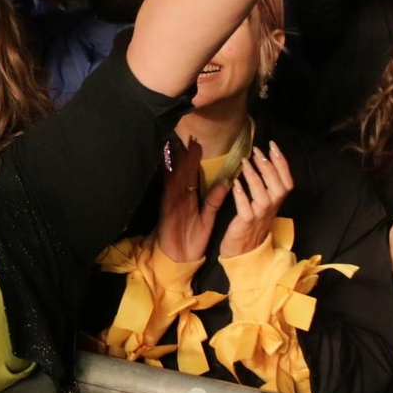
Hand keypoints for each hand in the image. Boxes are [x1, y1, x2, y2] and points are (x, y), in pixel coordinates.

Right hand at [155, 140, 230, 263]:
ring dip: (174, 160)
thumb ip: (214, 201)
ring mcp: (171, 201)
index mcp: (187, 197)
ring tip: (176, 143)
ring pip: (173, 177)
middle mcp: (178, 196)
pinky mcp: (167, 209)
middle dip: (180, 152)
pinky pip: (169, 192)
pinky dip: (168, 178)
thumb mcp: (206, 218)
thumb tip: (225, 182)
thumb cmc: (192, 239)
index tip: (196, 141)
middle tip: (183, 134)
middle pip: (179, 170)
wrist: (179, 259)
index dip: (192, 157)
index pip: (190, 173)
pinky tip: (168, 166)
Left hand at [218, 143, 294, 260]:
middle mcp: (271, 209)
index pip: (286, 181)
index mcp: (275, 202)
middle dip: (269, 167)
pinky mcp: (245, 225)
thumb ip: (265, 186)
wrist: (244, 253)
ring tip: (246, 162)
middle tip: (258, 151)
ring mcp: (258, 217)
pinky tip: (235, 185)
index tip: (273, 146)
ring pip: (263, 197)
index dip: (282, 163)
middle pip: (278, 187)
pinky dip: (242, 197)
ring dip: (255, 178)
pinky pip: (246, 210)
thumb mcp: (262, 204)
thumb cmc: (251, 224)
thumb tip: (262, 160)